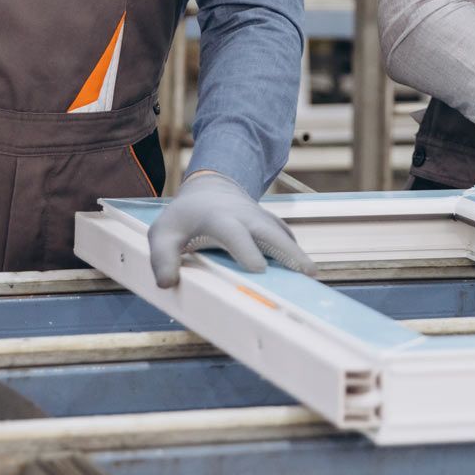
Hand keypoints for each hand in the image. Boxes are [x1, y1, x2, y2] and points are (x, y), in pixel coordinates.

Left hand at [147, 171, 317, 287]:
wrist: (209, 191)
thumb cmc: (184, 218)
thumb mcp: (164, 234)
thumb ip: (162, 257)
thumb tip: (167, 283)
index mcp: (219, 218)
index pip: (235, 233)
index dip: (246, 249)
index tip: (258, 269)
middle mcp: (245, 216)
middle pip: (271, 232)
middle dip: (287, 251)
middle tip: (305, 273)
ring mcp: (261, 219)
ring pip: (284, 235)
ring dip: (298, 254)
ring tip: (312, 277)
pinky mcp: (270, 225)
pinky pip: (286, 238)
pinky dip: (296, 254)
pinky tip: (304, 274)